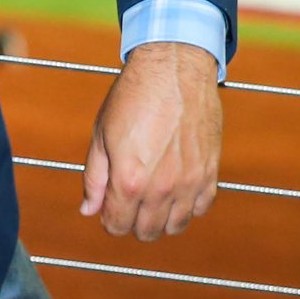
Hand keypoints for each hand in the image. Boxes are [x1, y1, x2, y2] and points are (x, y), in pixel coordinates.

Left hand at [81, 42, 221, 239]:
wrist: (174, 67)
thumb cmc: (134, 95)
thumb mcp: (101, 134)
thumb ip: (95, 177)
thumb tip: (88, 210)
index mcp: (129, 180)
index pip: (117, 225)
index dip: (109, 219)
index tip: (110, 206)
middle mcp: (161, 187)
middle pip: (146, 231)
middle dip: (133, 221)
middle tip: (129, 200)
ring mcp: (190, 182)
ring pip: (176, 226)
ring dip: (161, 218)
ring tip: (152, 197)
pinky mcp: (211, 172)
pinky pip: (201, 207)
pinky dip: (188, 205)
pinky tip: (176, 189)